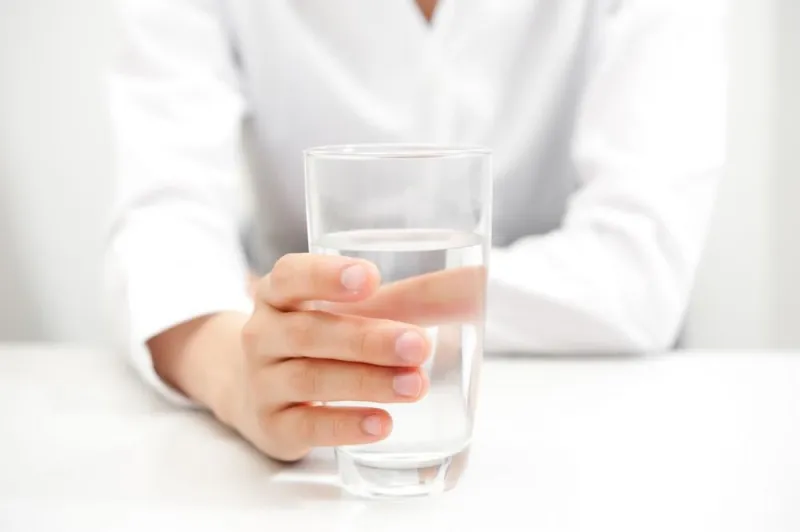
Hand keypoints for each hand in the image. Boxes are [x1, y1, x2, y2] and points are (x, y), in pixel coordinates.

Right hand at [234, 254, 433, 461]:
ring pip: (310, 379)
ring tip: (415, 385)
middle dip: (367, 340)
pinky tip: (382, 424)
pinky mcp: (273, 426)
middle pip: (308, 333)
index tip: (371, 278)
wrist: (259, 393)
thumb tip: (479, 281)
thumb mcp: (355, 311)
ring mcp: (263, 382)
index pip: (290, 276)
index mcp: (278, 294)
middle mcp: (262, 335)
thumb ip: (414, 297)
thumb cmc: (322, 340)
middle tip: (420, 345)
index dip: (325, 276)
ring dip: (366, 382)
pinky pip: (307, 426)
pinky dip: (345, 425)